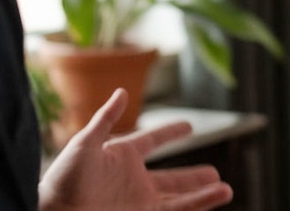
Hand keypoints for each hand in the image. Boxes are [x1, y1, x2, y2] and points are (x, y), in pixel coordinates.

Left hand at [39, 89, 233, 210]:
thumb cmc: (63, 178)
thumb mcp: (84, 143)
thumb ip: (106, 118)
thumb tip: (122, 91)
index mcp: (121, 156)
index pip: (152, 141)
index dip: (170, 133)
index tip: (189, 126)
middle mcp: (133, 181)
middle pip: (172, 178)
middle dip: (193, 177)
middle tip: (215, 174)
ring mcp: (139, 202)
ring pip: (179, 200)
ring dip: (203, 196)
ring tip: (227, 190)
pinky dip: (196, 207)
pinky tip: (212, 200)